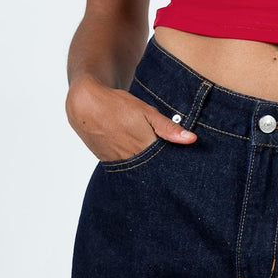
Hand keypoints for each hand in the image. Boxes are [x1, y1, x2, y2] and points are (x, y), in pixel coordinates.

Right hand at [66, 73, 196, 161]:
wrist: (86, 106)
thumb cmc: (118, 106)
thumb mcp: (146, 112)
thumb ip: (168, 128)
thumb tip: (191, 139)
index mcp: (144, 147)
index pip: (167, 164)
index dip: (176, 165)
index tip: (186, 166)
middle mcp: (131, 160)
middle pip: (154, 171)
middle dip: (164, 169)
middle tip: (173, 167)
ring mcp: (119, 164)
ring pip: (140, 171)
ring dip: (149, 168)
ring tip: (157, 162)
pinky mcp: (109, 164)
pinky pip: (127, 170)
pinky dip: (135, 166)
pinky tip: (140, 160)